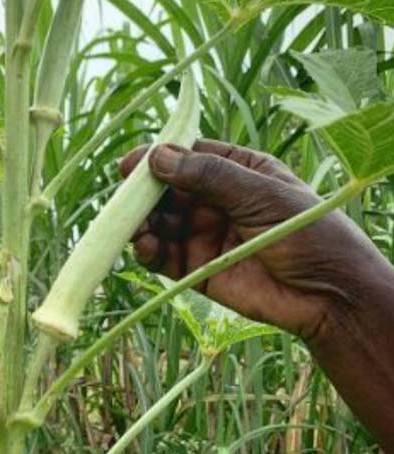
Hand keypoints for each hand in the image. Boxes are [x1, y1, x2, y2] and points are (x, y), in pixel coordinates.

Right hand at [119, 139, 387, 342]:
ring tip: (135, 229)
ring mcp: (205, 235)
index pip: (188, 157)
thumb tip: (159, 157)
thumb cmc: (309, 232)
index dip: (157, 159)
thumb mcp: (262, 194)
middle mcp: (216, 201)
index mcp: (237, 172)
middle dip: (143, 196)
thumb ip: (210, 176)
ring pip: (159, 224)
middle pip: (166, 191)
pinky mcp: (197, 270)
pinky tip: (144, 248)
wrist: (329, 295)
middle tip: (125, 203)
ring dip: (141, 225)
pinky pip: (163, 257)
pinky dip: (148, 252)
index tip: (130, 166)